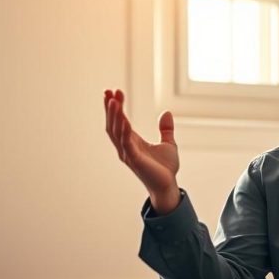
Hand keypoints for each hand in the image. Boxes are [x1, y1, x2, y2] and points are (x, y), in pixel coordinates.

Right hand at [104, 89, 180, 212]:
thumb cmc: (165, 169)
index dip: (115, 107)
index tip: (113, 91)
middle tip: (109, 92)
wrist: (168, 186)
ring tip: (114, 100)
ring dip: (114, 116)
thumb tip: (166, 112)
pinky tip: (124, 119)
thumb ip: (166, 129)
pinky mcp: (135, 161)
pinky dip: (124, 132)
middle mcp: (126, 147)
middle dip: (111, 108)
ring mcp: (129, 154)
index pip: (119, 121)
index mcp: (132, 142)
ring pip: (116, 132)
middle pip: (113, 124)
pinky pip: (126, 144)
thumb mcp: (168, 144)